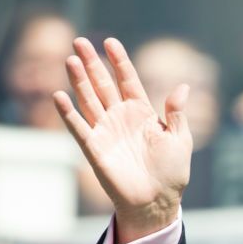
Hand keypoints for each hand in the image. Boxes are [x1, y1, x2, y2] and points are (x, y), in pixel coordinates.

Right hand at [53, 37, 191, 243]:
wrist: (157, 201)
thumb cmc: (172, 172)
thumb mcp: (180, 139)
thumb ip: (177, 112)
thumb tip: (183, 86)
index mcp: (142, 112)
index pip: (127, 80)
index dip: (119, 61)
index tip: (110, 42)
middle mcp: (121, 118)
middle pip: (103, 84)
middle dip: (92, 63)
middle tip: (79, 41)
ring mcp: (106, 132)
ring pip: (89, 100)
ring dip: (79, 81)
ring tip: (71, 60)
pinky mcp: (95, 150)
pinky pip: (79, 128)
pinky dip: (68, 114)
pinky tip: (59, 96)